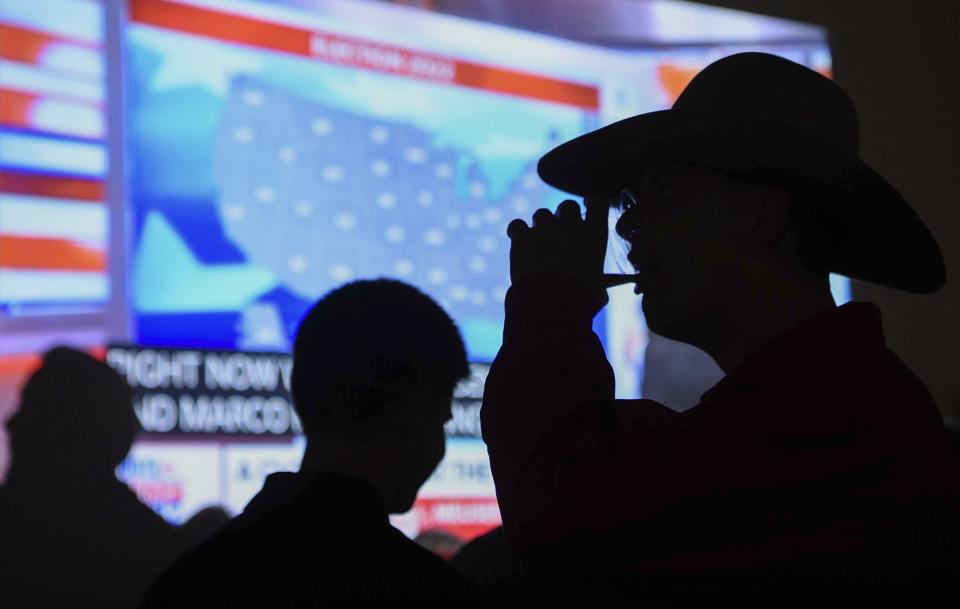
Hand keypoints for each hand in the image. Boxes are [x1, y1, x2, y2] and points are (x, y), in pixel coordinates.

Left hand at [506, 197, 608, 311]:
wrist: (553, 303)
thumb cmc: (581, 298)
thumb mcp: (598, 288)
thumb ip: (597, 281)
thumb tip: (598, 290)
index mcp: (594, 234)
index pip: (597, 203)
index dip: (591, 204)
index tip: (587, 207)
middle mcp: (571, 225)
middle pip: (567, 205)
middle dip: (563, 216)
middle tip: (560, 233)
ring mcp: (546, 228)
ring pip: (541, 214)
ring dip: (541, 225)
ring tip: (538, 244)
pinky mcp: (523, 237)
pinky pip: (517, 225)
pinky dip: (517, 231)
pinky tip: (518, 241)